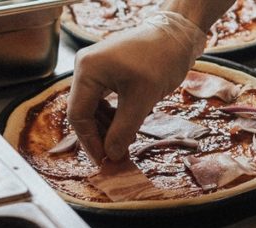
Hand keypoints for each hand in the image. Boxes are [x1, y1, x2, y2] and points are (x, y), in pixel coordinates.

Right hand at [67, 11, 205, 160]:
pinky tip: (128, 131)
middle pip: (83, 112)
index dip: (90, 141)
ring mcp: (96, 70)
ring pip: (94, 109)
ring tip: (125, 146)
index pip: (78, 114)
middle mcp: (86, 68)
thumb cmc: (160, 61)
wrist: (177, 37)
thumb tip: (112, 155)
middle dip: (99, 137)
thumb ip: (124, 130)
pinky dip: (114, 118)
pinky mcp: (109, 73)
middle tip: (115, 158)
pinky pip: (104, 101)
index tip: (105, 161)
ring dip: (108, 130)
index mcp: (87, 71)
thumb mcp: (142, 100)